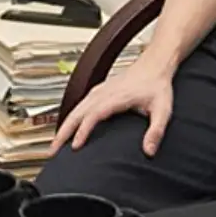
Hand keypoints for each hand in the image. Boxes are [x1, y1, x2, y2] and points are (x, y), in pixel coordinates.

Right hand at [51, 57, 174, 156]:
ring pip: (75, 109)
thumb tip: (149, 151)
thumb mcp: (163, 110)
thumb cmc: (157, 86)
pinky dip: (70, 118)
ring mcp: (99, 91)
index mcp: (116, 97)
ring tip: (54, 145)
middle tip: (53, 151)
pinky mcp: (98, 92)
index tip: (75, 146)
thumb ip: (156, 131)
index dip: (83, 130)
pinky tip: (66, 129)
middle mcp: (104, 93)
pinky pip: (79, 106)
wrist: (154, 65)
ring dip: (63, 126)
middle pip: (77, 113)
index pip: (94, 114)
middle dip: (63, 132)